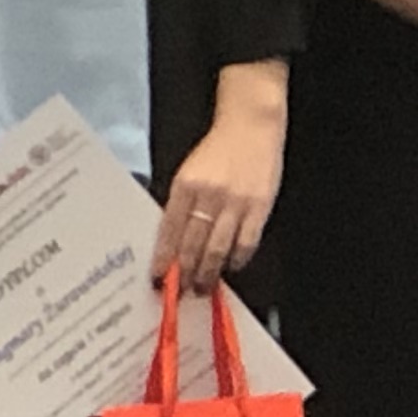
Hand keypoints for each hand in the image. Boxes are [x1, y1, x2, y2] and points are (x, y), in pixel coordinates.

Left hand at [155, 88, 285, 282]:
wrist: (250, 125)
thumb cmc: (218, 149)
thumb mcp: (188, 171)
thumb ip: (181, 203)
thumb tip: (172, 240)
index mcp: (185, 185)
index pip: (169, 230)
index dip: (163, 258)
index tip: (158, 278)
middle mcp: (209, 195)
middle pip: (193, 244)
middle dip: (185, 272)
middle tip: (181, 291)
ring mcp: (236, 202)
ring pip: (218, 248)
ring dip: (209, 272)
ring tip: (203, 287)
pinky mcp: (259, 206)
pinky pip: (246, 242)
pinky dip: (237, 259)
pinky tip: (231, 267)